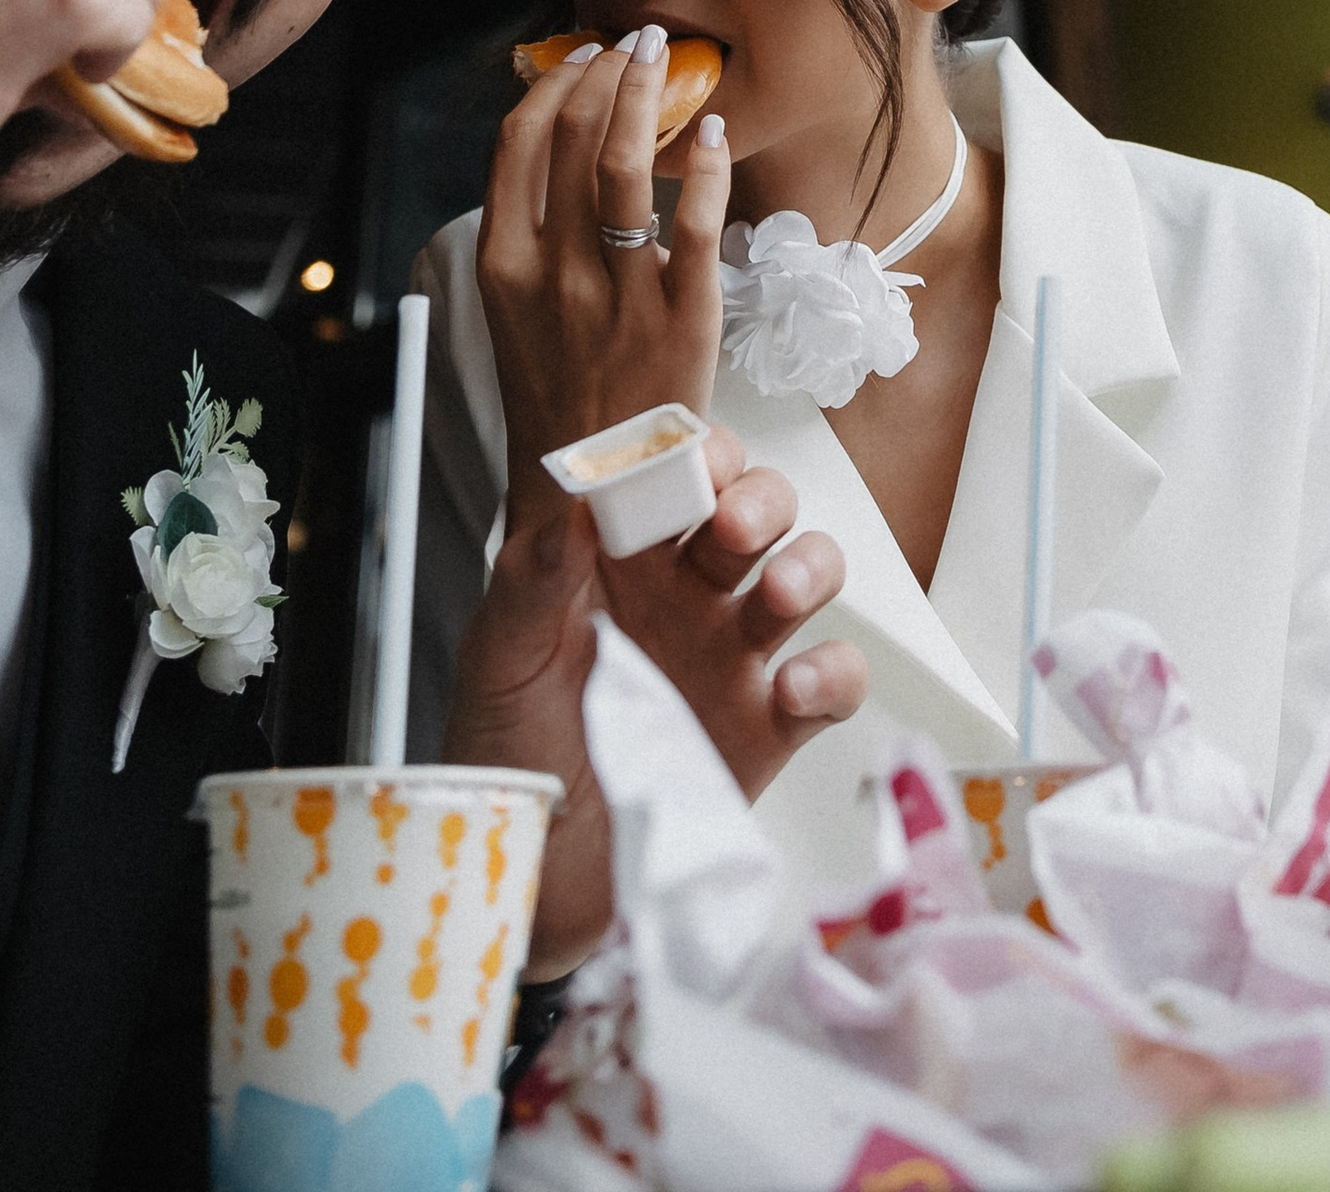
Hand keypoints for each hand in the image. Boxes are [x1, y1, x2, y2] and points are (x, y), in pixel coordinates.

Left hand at [444, 423, 865, 974]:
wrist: (529, 877)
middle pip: (758, 507)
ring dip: (809, 565)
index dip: (696, 452)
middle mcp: (687, 597)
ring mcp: (733, 660)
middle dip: (760, 498)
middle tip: (731, 527)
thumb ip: (531, 578)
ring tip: (777, 595)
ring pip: (810, 574)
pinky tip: (789, 686)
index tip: (687, 464)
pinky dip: (831, 672)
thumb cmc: (507, 756)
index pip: (679, 472)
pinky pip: (832, 683)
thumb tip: (576, 503)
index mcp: (624, 561)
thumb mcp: (497, 657)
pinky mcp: (768, 731)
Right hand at [475, 29, 729, 525]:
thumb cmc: (560, 391)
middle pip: (576, 136)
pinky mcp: (682, 316)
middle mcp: (555, 272)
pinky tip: (715, 133)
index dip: (551, 85)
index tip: (579, 58)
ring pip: (630, 165)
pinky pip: (699, 222)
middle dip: (607, 72)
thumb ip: (527, 229)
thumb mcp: (515, 308)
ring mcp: (618, 293)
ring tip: (666, 59)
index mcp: (504, 265)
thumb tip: (549, 140)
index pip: (517, 143)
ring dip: (649, 95)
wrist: (596, 491)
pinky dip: (707, 166)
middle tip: (634, 44)